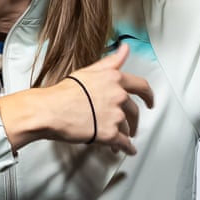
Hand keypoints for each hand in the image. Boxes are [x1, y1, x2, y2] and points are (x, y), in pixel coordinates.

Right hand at [0, 44, 154, 154]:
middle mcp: (119, 96)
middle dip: (134, 120)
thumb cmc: (63, 92)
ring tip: (118, 139)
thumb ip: (111, 62)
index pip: (141, 86)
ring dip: (125, 135)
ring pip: (127, 128)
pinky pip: (124, 144)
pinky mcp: (110, 134)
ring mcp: (115, 115)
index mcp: (114, 79)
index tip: (150, 102)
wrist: (50, 110)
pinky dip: (127, 149)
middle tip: (132, 125)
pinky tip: (127, 150)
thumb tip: (125, 48)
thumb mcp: (88, 71)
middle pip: (134, 111)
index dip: (148, 95)